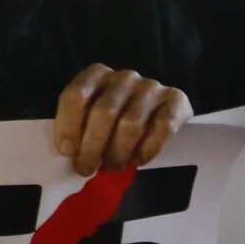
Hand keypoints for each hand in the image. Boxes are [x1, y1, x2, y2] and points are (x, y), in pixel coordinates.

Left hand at [54, 64, 190, 175]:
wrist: (158, 112)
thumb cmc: (115, 119)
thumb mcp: (90, 117)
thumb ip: (79, 129)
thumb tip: (71, 155)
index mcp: (96, 75)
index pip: (76, 96)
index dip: (68, 126)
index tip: (68, 152)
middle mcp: (124, 77)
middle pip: (104, 112)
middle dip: (92, 146)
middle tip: (87, 168)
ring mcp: (151, 87)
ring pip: (131, 123)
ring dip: (118, 152)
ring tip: (113, 166)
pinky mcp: (176, 100)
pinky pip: (162, 128)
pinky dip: (147, 149)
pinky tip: (138, 160)